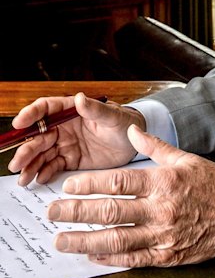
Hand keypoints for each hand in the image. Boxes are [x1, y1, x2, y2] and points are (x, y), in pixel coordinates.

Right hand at [8, 92, 143, 185]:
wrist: (134, 144)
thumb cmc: (125, 123)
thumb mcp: (113, 116)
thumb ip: (95, 109)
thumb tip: (80, 98)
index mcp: (71, 111)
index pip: (46, 109)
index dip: (31, 115)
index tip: (19, 123)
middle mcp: (64, 127)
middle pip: (39, 136)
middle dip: (26, 149)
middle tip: (17, 162)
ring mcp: (65, 144)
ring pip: (42, 154)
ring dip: (30, 164)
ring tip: (23, 177)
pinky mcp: (71, 160)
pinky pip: (54, 166)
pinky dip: (44, 172)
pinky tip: (39, 179)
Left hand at [46, 125, 214, 266]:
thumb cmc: (214, 185)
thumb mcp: (186, 158)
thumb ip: (155, 145)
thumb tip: (132, 129)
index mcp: (164, 182)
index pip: (118, 182)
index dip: (89, 184)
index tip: (68, 185)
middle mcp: (161, 210)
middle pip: (110, 212)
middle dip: (76, 212)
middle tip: (52, 213)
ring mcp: (163, 236)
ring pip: (116, 240)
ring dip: (84, 241)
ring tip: (61, 240)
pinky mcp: (167, 256)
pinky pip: (132, 259)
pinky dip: (109, 258)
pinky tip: (90, 256)